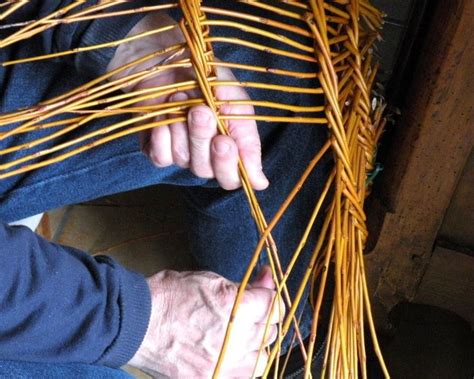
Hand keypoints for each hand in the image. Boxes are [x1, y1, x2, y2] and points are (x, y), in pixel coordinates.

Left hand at [107, 13, 268, 189]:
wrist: (173, 58)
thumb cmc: (210, 79)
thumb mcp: (237, 104)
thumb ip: (249, 143)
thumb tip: (261, 184)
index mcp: (229, 150)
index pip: (231, 179)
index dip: (227, 166)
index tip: (224, 141)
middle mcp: (205, 157)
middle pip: (205, 171)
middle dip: (202, 140)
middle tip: (200, 111)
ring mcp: (180, 154)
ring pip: (183, 160)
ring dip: (182, 128)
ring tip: (182, 99)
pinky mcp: (155, 149)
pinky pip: (161, 156)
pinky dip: (163, 133)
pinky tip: (165, 112)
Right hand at [128, 266, 284, 377]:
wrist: (135, 322)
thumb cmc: (169, 294)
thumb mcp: (208, 280)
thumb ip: (242, 285)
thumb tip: (265, 280)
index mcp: (233, 308)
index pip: (272, 304)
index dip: (269, 291)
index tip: (263, 285)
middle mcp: (234, 339)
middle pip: (270, 330)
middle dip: (265, 314)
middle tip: (253, 304)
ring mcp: (223, 364)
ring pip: (262, 357)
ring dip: (259, 342)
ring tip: (246, 331)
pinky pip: (244, 375)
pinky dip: (245, 363)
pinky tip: (236, 351)